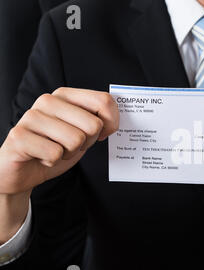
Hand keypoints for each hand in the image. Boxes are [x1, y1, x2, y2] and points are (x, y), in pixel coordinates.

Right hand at [0, 88, 118, 242]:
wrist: (21, 172)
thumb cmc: (55, 149)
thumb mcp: (82, 134)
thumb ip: (98, 122)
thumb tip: (116, 120)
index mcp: (65, 95)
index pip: (104, 100)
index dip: (112, 123)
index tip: (103, 134)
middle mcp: (47, 101)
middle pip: (93, 125)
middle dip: (87, 143)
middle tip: (69, 145)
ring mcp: (31, 117)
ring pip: (76, 140)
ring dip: (69, 153)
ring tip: (54, 150)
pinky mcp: (19, 136)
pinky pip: (55, 153)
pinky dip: (53, 162)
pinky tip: (41, 157)